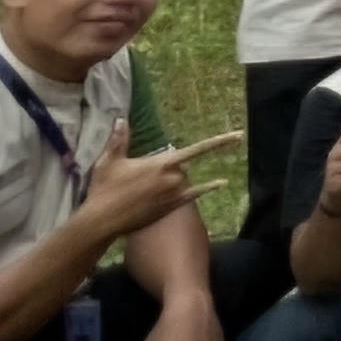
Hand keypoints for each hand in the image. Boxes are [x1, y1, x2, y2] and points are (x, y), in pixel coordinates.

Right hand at [76, 123, 233, 244]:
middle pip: (182, 165)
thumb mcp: (109, 160)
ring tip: (144, 189)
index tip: (238, 136)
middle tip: (142, 177)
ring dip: (173, 180)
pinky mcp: (172, 208)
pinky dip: (208, 188)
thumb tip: (121, 119)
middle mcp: (173, 178)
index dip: (220, 142)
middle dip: (169, 166)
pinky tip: (222, 182)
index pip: (197, 149)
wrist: (102, 221)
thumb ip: (119, 139)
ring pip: (184, 180)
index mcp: (162, 163)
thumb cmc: (105, 188)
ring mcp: (174, 195)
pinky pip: (195, 195)